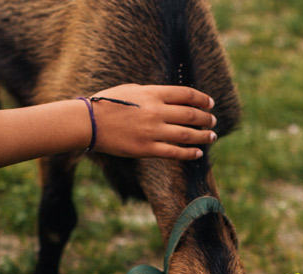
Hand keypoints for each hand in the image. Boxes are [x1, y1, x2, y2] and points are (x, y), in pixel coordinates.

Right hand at [87, 84, 216, 159]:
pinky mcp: (147, 148)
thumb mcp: (132, 90)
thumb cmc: (107, 103)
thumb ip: (153, 94)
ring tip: (212, 137)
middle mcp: (156, 111)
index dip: (202, 99)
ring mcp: (152, 131)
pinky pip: (174, 152)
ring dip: (203, 136)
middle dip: (206, 119)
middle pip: (191, 114)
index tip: (210, 104)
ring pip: (187, 135)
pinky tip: (199, 153)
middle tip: (213, 122)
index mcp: (152, 93)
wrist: (89, 122)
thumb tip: (172, 99)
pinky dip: (190, 153)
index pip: (187, 95)